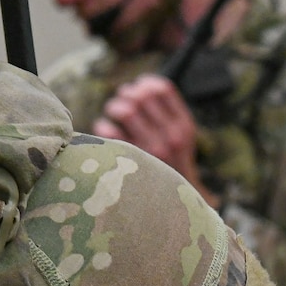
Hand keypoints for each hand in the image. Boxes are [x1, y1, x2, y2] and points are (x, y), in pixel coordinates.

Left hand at [93, 74, 217, 206]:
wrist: (177, 203)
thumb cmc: (171, 162)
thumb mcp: (181, 136)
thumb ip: (167, 111)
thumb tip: (141, 84)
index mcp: (184, 125)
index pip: (162, 89)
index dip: (144, 83)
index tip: (138, 87)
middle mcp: (171, 137)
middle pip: (141, 96)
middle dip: (126, 94)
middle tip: (121, 100)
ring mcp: (151, 150)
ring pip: (125, 110)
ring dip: (114, 106)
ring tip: (113, 112)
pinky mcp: (131, 162)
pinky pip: (109, 132)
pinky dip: (102, 125)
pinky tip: (104, 128)